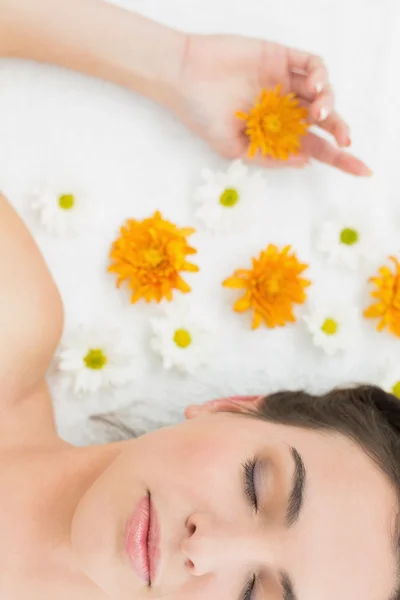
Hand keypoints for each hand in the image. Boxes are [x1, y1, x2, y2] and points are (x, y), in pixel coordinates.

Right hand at [174, 34, 370, 175]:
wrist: (181, 76)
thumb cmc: (200, 114)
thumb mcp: (232, 147)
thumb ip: (267, 156)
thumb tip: (304, 161)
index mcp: (273, 131)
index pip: (312, 146)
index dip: (338, 158)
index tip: (361, 170)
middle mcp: (282, 107)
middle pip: (323, 120)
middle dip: (340, 130)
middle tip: (345, 140)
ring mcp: (283, 81)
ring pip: (322, 91)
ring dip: (328, 103)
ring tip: (318, 111)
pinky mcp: (279, 57)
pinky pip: (311, 63)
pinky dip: (320, 75)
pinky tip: (313, 87)